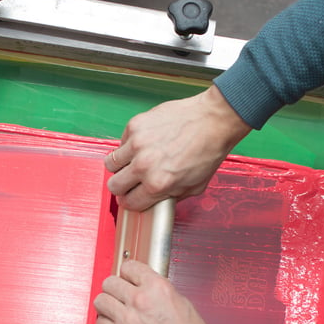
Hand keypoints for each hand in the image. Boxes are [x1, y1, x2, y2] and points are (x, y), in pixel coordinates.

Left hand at [94, 260, 237, 323]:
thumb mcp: (182, 302)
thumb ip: (159, 292)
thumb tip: (146, 288)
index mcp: (158, 288)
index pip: (129, 267)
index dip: (128, 273)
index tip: (127, 278)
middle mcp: (140, 300)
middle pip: (110, 282)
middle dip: (115, 288)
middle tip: (119, 295)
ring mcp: (126, 320)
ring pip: (100, 301)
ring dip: (107, 305)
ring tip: (115, 311)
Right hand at [105, 85, 251, 210]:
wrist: (212, 120)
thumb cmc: (208, 151)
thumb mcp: (195, 187)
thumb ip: (171, 197)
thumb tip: (155, 201)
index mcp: (158, 185)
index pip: (128, 203)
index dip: (130, 201)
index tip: (132, 196)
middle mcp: (144, 166)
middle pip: (113, 186)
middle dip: (121, 187)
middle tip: (130, 182)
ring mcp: (137, 144)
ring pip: (110, 163)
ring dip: (120, 166)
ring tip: (132, 162)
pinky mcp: (135, 125)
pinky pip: (121, 142)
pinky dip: (128, 145)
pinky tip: (144, 144)